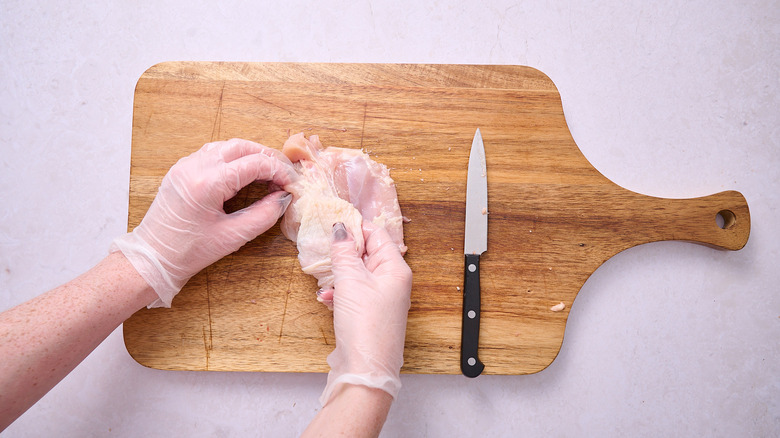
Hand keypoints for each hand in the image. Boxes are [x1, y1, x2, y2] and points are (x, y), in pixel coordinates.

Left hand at [111, 138, 297, 307]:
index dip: (278, 171)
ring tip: (267, 175)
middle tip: (284, 175)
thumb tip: (283, 198)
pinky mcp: (181, 170)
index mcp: (207, 183)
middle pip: (241, 146)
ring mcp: (185, 165)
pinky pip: (212, 153)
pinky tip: (244, 175)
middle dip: (267, 157)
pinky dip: (233, 159)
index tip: (291, 185)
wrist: (152, 257)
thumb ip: (264, 215)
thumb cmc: (189, 252)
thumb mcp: (233, 237)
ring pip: (226, 146)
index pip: (254, 164)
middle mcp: (194, 167)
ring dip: (250, 155)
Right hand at [320, 221, 412, 405]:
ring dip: (339, 274)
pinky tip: (327, 298)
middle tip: (326, 251)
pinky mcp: (370, 314)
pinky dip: (340, 293)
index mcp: (396, 269)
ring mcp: (382, 299)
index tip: (335, 222)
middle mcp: (393, 282)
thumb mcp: (350, 281)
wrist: (366, 369)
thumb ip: (344, 252)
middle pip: (367, 254)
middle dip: (345, 253)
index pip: (378, 234)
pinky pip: (354, 293)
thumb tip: (341, 228)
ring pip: (358, 274)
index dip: (356, 227)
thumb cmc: (365, 325)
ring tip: (325, 278)